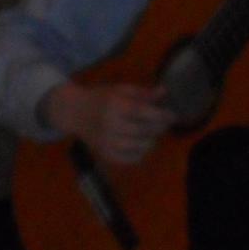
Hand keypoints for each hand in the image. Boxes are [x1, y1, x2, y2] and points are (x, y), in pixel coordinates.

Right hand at [43, 81, 174, 166]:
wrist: (74, 112)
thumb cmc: (100, 98)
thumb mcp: (120, 90)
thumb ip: (143, 93)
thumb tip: (164, 92)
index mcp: (114, 106)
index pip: (143, 112)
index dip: (162, 115)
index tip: (174, 115)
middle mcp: (110, 125)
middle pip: (144, 131)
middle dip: (159, 128)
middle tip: (164, 124)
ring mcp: (107, 142)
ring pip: (140, 147)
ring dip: (152, 141)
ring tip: (152, 133)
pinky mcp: (106, 154)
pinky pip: (131, 159)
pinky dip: (141, 153)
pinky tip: (141, 144)